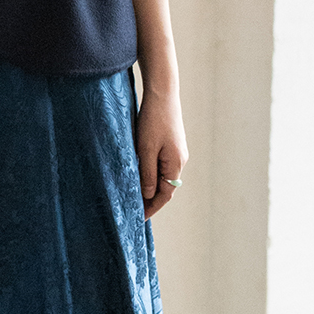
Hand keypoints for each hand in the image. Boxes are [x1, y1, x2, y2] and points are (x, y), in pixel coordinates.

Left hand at [135, 86, 187, 218]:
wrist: (162, 94)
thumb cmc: (153, 120)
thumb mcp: (146, 150)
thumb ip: (147, 174)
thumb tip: (148, 194)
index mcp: (175, 164)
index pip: (165, 195)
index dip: (152, 208)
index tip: (139, 219)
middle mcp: (179, 160)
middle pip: (166, 188)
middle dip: (151, 201)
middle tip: (134, 212)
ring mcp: (176, 153)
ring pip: (164, 178)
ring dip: (150, 189)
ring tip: (135, 199)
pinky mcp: (171, 145)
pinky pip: (162, 167)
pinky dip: (151, 177)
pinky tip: (140, 179)